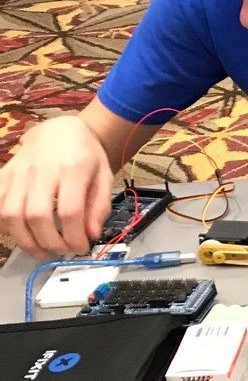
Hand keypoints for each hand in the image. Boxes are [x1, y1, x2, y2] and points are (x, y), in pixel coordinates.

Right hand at [0, 117, 113, 257]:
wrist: (62, 129)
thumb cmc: (87, 154)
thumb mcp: (104, 175)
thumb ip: (99, 205)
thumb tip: (91, 235)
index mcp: (73, 168)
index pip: (70, 211)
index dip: (74, 236)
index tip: (81, 248)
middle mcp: (42, 169)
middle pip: (37, 215)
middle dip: (49, 241)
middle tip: (61, 251)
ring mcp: (19, 171)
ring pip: (11, 213)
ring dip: (25, 239)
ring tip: (41, 250)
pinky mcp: (5, 173)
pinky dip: (4, 224)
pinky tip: (19, 233)